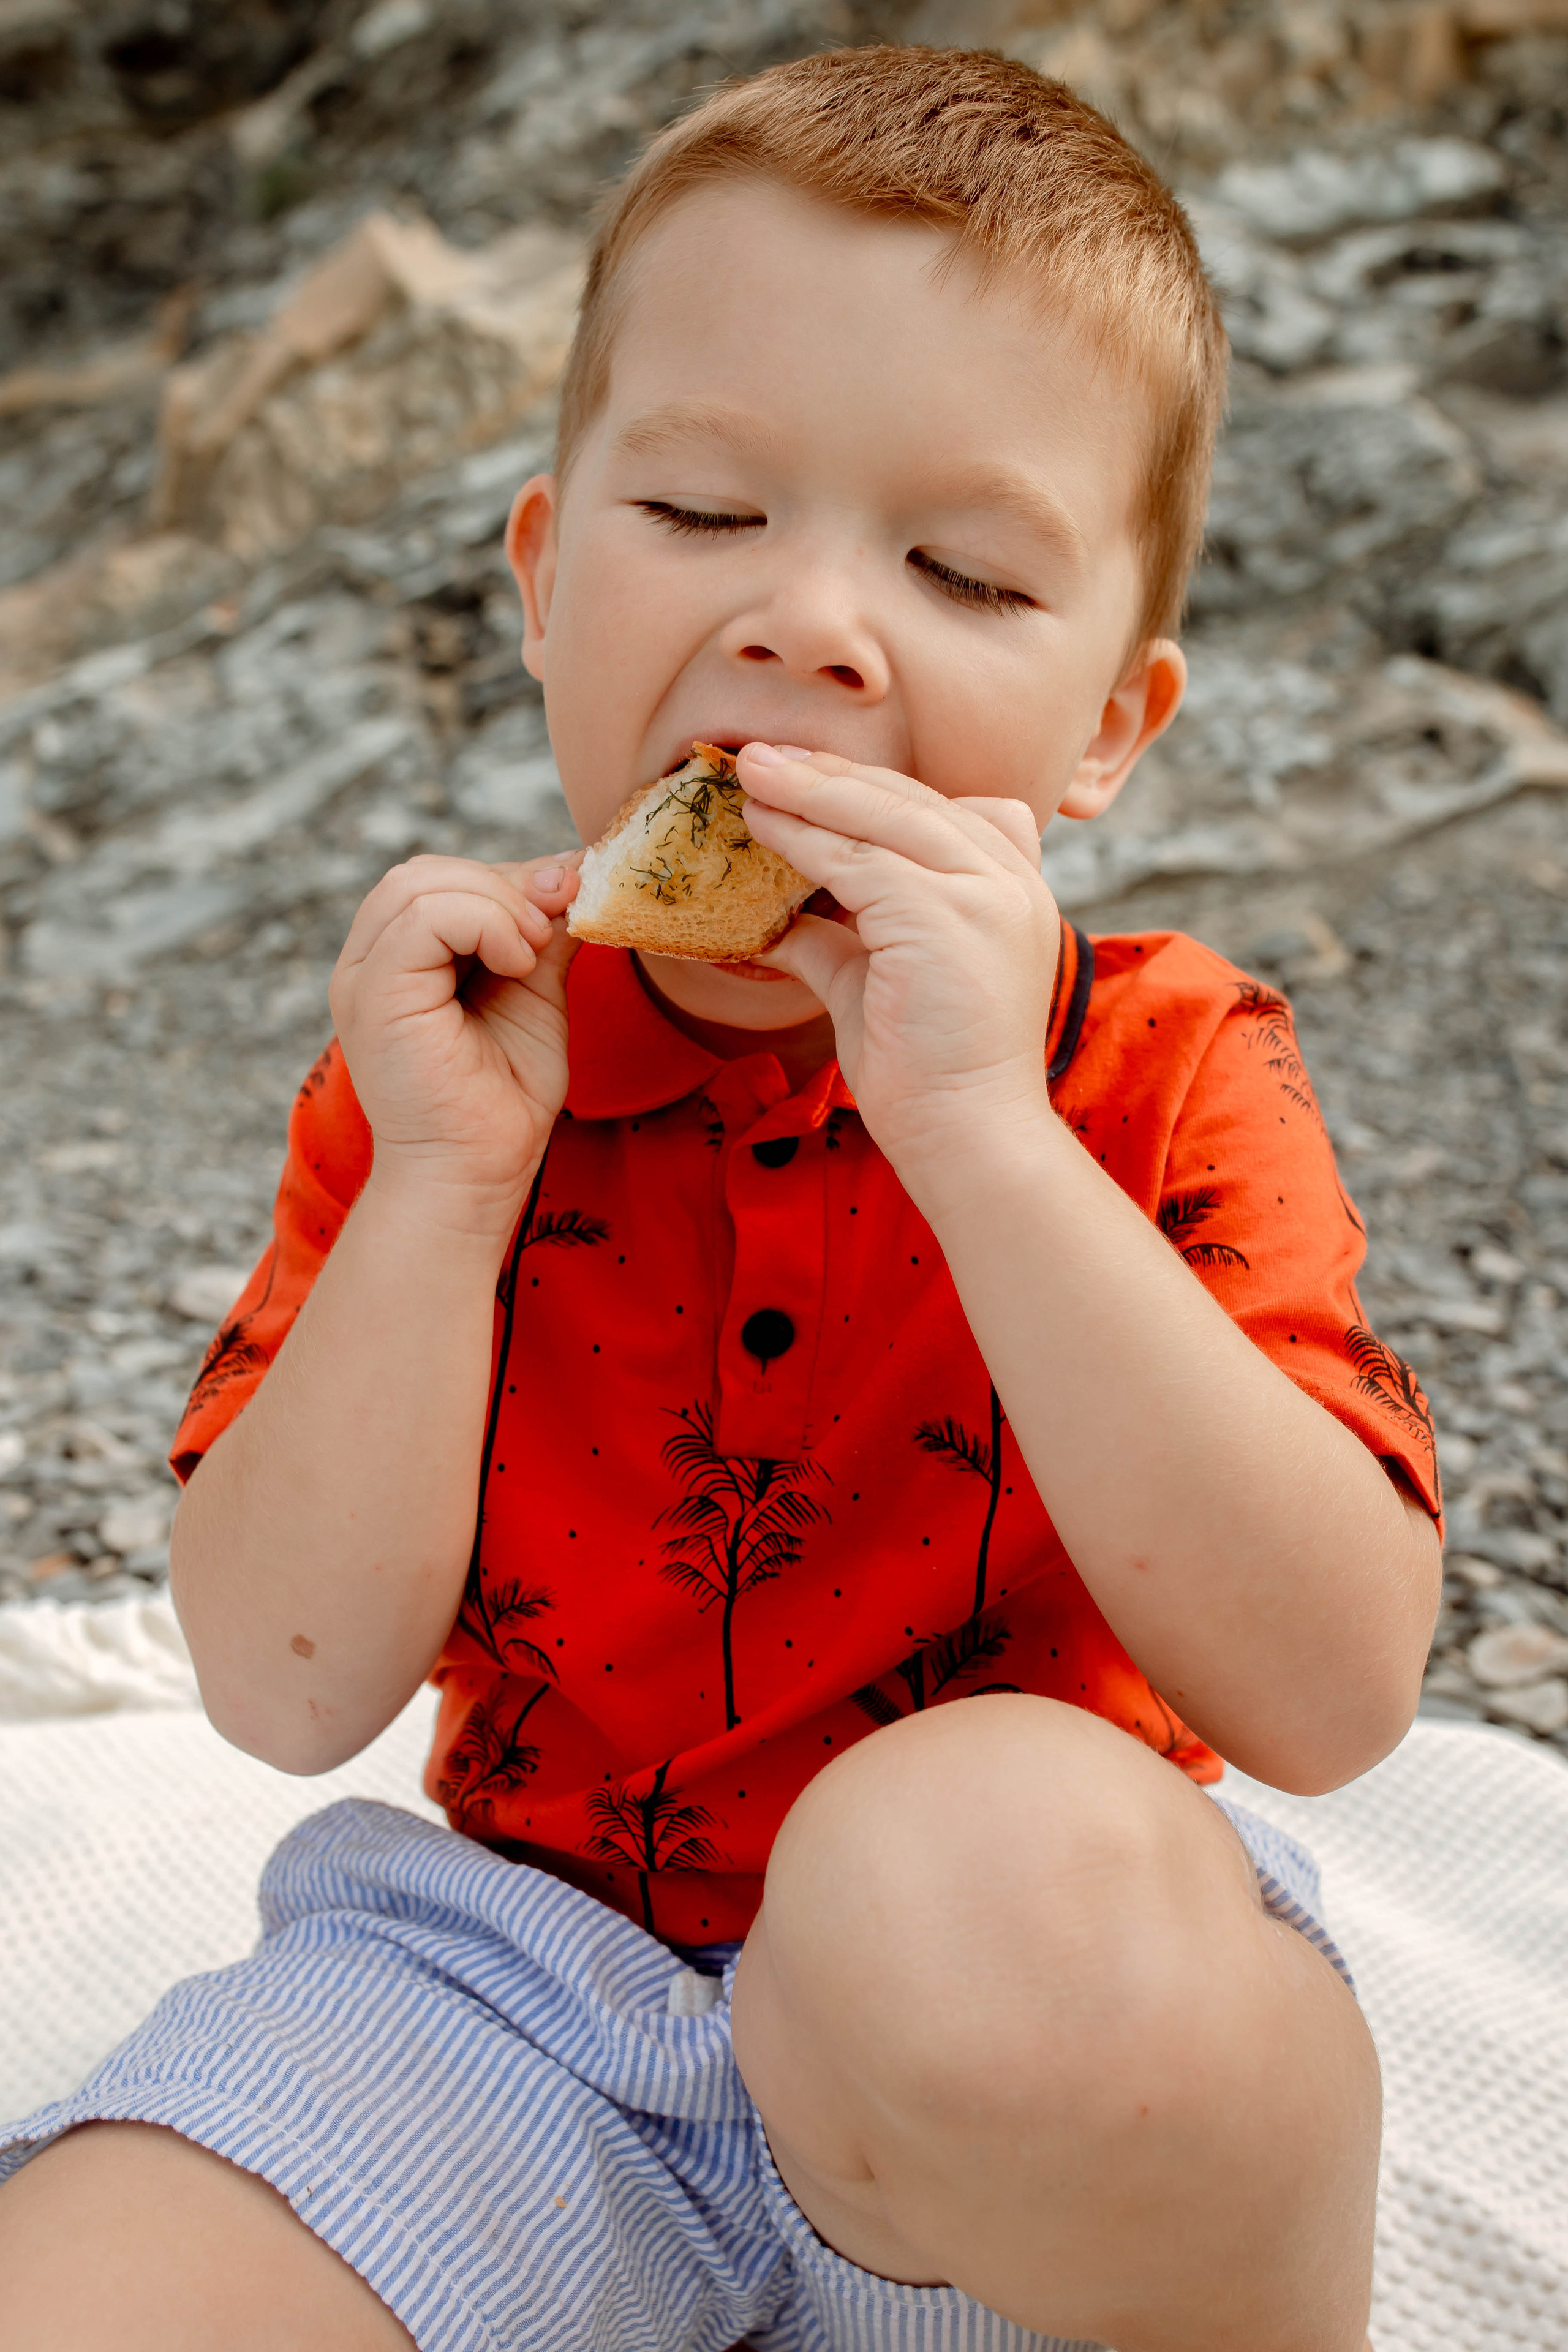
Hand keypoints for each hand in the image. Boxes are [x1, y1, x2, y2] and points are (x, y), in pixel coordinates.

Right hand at [328, 851, 580, 1232]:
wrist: (476, 1177)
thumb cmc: (501, 1102)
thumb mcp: (534, 996)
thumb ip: (542, 937)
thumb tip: (572, 870)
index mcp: (400, 960)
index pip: (443, 880)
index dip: (510, 878)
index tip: (568, 895)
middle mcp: (369, 962)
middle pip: (426, 871)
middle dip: (505, 883)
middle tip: (554, 924)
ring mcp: (363, 977)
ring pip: (419, 882)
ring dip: (497, 902)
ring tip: (534, 954)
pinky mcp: (373, 995)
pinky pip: (422, 916)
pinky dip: (484, 922)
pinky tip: (517, 965)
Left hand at [736, 746, 1060, 1181]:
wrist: (965, 1135)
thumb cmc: (928, 1070)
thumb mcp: (876, 980)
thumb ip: (836, 937)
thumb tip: (774, 920)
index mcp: (1009, 887)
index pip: (934, 812)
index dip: (861, 787)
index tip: (798, 772)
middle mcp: (1010, 879)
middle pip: (909, 801)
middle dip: (828, 773)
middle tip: (758, 754)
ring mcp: (986, 892)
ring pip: (883, 817)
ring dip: (808, 790)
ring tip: (748, 770)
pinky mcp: (947, 915)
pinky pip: (859, 861)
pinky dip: (803, 839)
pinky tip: (761, 824)